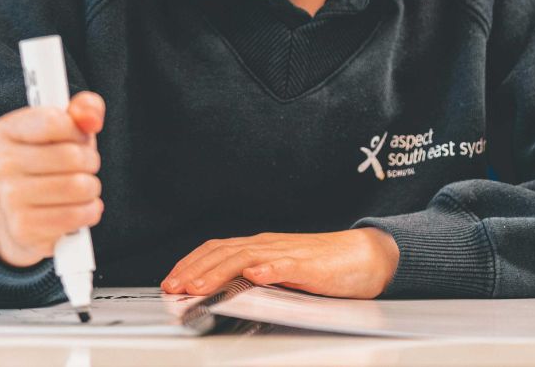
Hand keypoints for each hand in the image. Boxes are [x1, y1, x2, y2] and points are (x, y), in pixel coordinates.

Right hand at [0, 90, 104, 267]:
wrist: (22, 214)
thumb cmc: (50, 162)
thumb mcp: (66, 128)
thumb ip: (84, 109)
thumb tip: (91, 118)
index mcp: (6, 131)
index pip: (54, 121)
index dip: (77, 130)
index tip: (77, 137)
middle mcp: (2, 164)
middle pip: (71, 156)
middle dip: (90, 161)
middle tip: (84, 166)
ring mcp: (10, 198)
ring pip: (78, 186)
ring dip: (92, 188)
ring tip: (81, 188)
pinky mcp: (24, 228)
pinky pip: (76, 215)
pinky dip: (89, 211)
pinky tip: (80, 208)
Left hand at [161, 228, 399, 299]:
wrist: (362, 256)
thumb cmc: (323, 266)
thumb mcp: (280, 272)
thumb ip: (255, 277)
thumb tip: (223, 289)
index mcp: (260, 248)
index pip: (217, 249)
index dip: (192, 263)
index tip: (172, 280)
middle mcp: (268, 246)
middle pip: (223, 252)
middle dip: (195, 269)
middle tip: (174, 286)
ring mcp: (287, 254)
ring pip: (246, 256)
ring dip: (219, 271)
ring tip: (200, 287)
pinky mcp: (309, 265)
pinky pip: (286, 265)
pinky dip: (269, 269)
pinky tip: (256, 276)